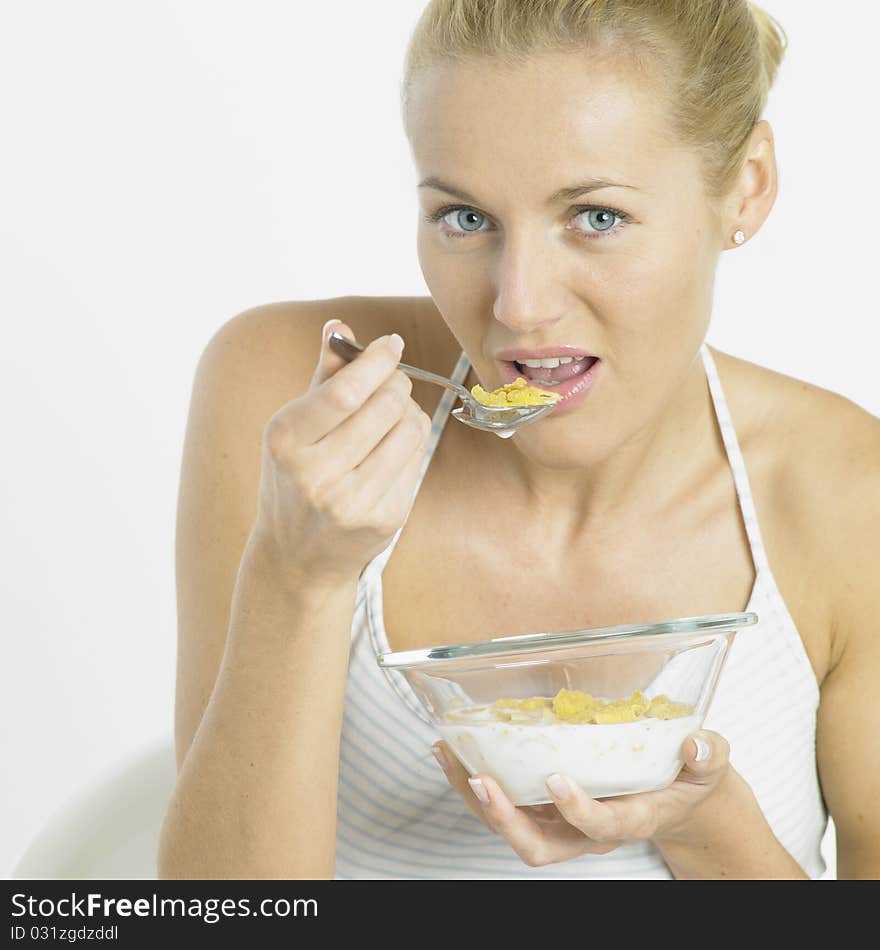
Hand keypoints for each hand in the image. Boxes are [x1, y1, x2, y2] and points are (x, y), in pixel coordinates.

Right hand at [250, 319, 433, 582]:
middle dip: (396, 384)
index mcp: (285, 441)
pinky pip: (418, 460)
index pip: (345, 391)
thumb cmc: (296, 477)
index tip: (392, 345)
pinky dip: (411, 445)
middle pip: (385, 406)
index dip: (377, 361)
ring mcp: (352, 502)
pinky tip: (391, 451)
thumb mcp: (295, 426)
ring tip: (391, 418)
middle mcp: (316, 475)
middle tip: (391, 383)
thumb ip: (322, 376)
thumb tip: (339, 326)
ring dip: (409, 412)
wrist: (297, 554)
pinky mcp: (384, 519)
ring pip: (411, 430)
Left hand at [432, 730, 739, 867]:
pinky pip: (505, 804)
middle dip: (505, 820)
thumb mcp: (710, 765)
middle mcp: (590, 829)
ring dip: (476, 799)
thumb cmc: (689, 777)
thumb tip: (697, 744)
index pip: (602, 828)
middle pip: (542, 846)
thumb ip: (708, 756)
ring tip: (450, 757)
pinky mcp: (546, 806)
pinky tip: (452, 752)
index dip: (578, 811)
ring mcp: (563, 821)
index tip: (557, 780)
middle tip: (481, 780)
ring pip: (513, 828)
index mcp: (632, 817)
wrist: (676, 796)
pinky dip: (474, 783)